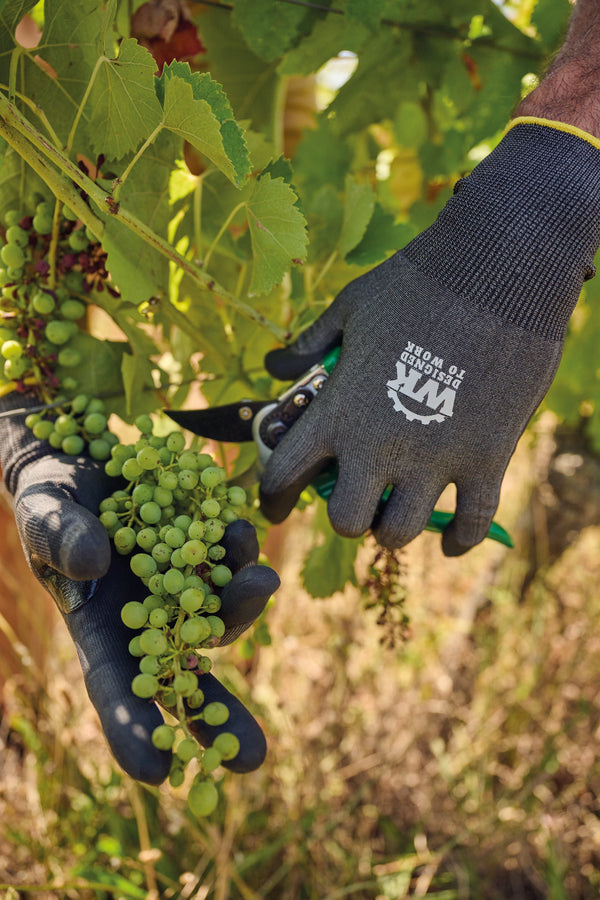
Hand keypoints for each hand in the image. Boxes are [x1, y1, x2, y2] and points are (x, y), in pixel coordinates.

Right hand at [1, 396, 278, 782]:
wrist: (87, 456)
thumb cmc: (51, 495)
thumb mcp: (43, 512)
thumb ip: (59, 537)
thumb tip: (95, 563)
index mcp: (101, 626)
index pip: (115, 687)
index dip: (133, 730)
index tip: (158, 774)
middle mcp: (150, 615)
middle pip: (187, 674)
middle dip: (218, 716)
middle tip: (251, 758)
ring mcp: (183, 582)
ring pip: (220, 614)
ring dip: (244, 605)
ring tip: (262, 580)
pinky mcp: (206, 543)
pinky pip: (230, 558)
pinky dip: (240, 551)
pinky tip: (243, 533)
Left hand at [259, 120, 599, 554]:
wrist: (494, 269)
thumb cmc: (413, 284)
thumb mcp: (348, 308)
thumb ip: (309, 345)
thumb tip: (273, 365)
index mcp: (337, 412)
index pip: (283, 476)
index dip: (272, 499)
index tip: (274, 506)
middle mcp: (378, 446)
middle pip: (345, 521)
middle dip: (345, 517)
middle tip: (356, 500)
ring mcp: (434, 459)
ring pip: (400, 533)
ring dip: (393, 529)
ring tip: (398, 513)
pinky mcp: (486, 458)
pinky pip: (472, 523)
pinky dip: (459, 539)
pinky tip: (450, 541)